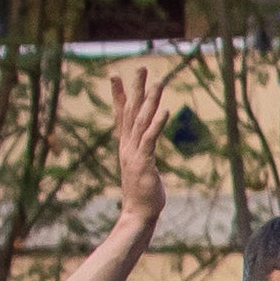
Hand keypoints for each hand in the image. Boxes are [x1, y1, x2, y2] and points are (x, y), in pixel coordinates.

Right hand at [106, 63, 171, 229]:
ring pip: (142, 120)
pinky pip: (151, 139)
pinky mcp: (145, 161)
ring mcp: (135, 152)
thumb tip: (143, 153)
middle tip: (141, 67)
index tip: (115, 75)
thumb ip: (141, 157)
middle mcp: (128, 145)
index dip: (119, 95)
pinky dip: (157, 124)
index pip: (122, 115)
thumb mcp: (140, 170)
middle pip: (131, 110)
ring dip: (150, 100)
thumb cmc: (142, 194)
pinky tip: (164, 110)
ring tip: (158, 82)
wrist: (138, 213)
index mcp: (126, 145)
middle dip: (136, 88)